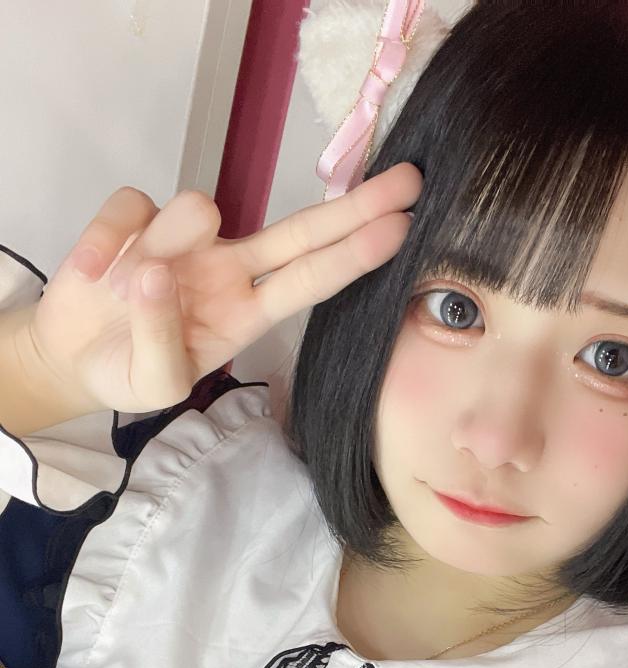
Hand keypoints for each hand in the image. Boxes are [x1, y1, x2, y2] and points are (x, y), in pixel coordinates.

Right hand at [25, 163, 421, 415]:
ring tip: (120, 293)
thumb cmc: (129, 370)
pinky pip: (129, 208)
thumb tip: (155, 274)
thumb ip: (159, 342)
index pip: (310, 278)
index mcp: (246, 313)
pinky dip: (104, 242)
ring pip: (197, 208)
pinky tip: (89, 276)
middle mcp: (228, 269)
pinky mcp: (135, 220)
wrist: (75, 358)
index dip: (353, 253)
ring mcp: (185, 240)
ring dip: (160, 246)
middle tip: (407, 180)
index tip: (401, 228)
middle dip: (352, 206)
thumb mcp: (154, 383)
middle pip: (298, 229)